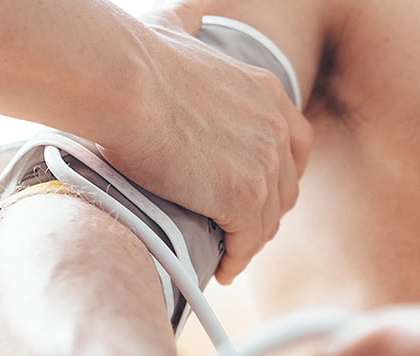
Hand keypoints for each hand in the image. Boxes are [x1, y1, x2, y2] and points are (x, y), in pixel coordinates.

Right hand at [103, 0, 312, 284]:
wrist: (123, 85)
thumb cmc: (132, 58)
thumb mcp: (173, 27)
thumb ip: (188, 25)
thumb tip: (186, 15)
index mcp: (265, 91)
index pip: (296, 142)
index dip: (282, 172)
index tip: (263, 191)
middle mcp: (275, 128)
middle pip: (287, 186)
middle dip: (267, 211)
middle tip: (240, 229)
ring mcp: (264, 164)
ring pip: (269, 219)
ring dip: (250, 240)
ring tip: (229, 253)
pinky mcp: (244, 197)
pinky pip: (249, 241)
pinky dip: (238, 258)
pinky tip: (223, 267)